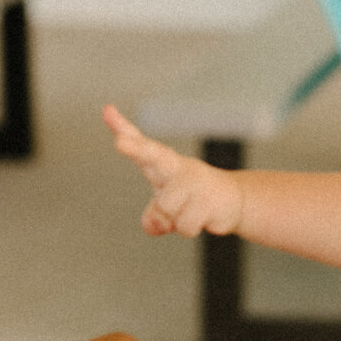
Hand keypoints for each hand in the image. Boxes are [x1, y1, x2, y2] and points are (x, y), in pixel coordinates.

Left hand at [103, 105, 245, 236]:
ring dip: (175, 220)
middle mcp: (177, 166)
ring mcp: (195, 180)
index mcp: (162, 163)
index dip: (122, 129)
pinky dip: (189, 228)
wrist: (232, 201)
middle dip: (135, 148)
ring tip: (189, 211)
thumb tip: (154, 224)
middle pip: (152, 154)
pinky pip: (185, 225)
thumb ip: (153, 217)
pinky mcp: (211, 198)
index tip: (108, 112)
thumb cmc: (191, 198)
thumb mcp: (165, 206)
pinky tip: (204, 216)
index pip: (141, 144)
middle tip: (119, 142)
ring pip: (167, 208)